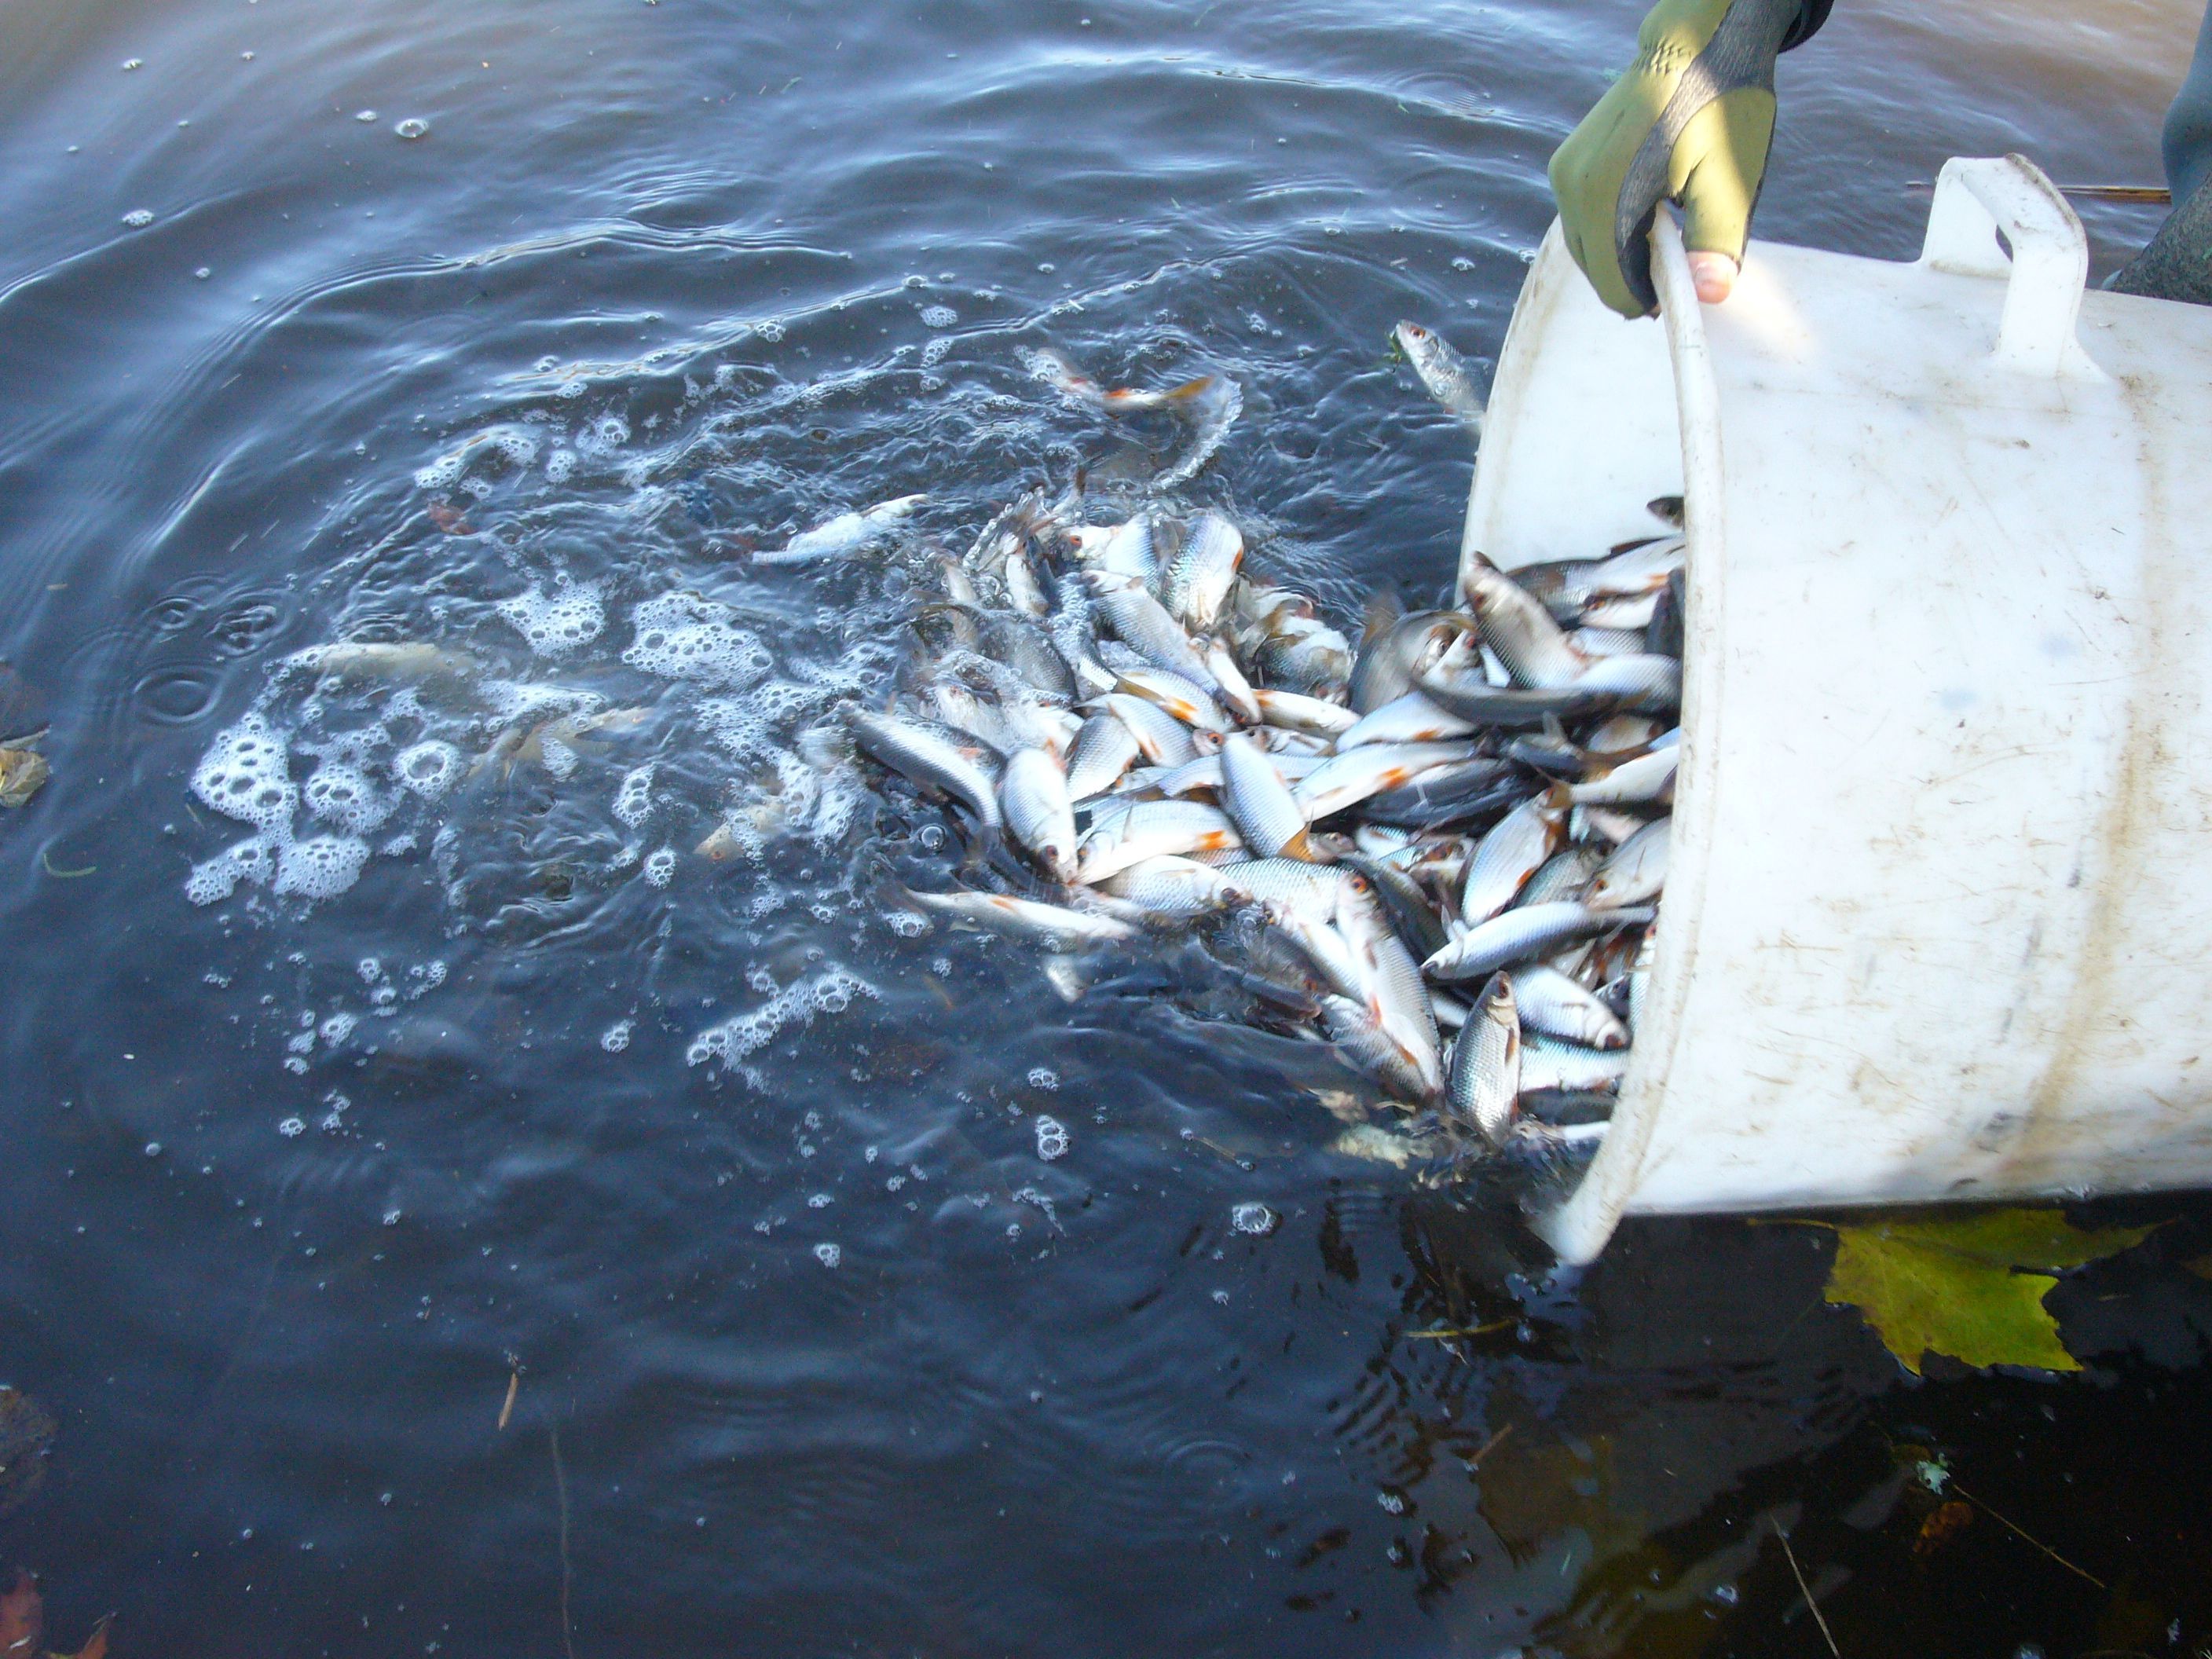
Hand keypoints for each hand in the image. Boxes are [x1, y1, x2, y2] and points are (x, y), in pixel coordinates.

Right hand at [1548, 0, 1801, 316]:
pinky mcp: (1566, 164)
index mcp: (1606, 193)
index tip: (1682, 291)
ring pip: (1587, 248)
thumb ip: (1717, 242)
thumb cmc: (1720, 105)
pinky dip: (1612, 231)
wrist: (1696, 46)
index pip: (1613, 284)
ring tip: (1667, 230)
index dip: (1650, 301)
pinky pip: (1583, 221)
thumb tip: (1709, 294)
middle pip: (1595, 271)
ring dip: (1623, 255)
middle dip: (1635, 279)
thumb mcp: (1730, 177)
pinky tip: (1648, 209)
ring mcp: (1564, 172)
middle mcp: (1572, 185)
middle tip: (1680, 264)